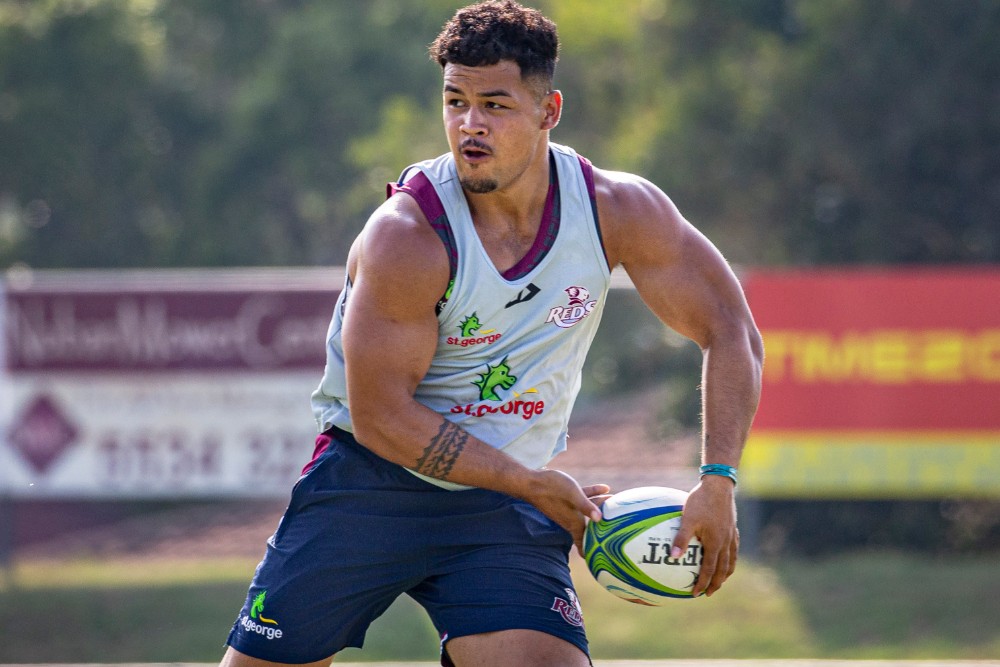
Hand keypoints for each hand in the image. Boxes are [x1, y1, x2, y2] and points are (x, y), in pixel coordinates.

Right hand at [522, 469, 609, 554]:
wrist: (531, 482)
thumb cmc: (551, 488)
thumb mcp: (572, 494)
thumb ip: (586, 506)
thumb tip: (600, 519)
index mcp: (573, 522)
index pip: (583, 544)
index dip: (591, 552)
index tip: (602, 558)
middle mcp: (571, 519)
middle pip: (590, 527)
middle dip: (604, 527)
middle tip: (619, 526)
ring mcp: (569, 509)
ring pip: (589, 511)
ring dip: (602, 508)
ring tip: (617, 504)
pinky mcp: (566, 499)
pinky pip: (583, 499)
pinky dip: (594, 495)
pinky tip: (605, 488)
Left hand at [670, 475, 738, 596]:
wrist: (719, 485)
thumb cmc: (701, 501)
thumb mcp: (687, 519)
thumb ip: (681, 538)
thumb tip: (672, 557)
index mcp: (715, 544)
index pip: (709, 570)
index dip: (703, 583)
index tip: (696, 594)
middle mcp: (726, 543)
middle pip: (723, 570)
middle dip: (716, 584)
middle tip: (708, 593)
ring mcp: (732, 535)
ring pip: (731, 560)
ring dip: (725, 573)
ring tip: (720, 580)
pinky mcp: (733, 527)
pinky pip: (734, 549)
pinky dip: (731, 558)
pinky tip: (726, 556)